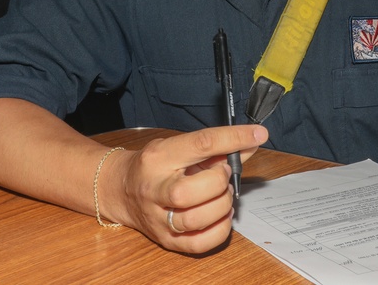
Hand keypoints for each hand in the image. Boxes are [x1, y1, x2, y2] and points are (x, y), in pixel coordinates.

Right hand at [100, 125, 267, 252]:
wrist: (119, 189)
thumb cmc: (154, 165)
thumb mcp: (177, 146)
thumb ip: (214, 147)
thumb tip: (251, 143)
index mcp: (159, 157)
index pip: (201, 144)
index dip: (234, 139)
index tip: (257, 134)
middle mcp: (155, 188)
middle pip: (190, 190)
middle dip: (219, 181)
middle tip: (223, 174)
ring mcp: (158, 218)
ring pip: (195, 219)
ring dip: (221, 205)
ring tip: (223, 194)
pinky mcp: (166, 240)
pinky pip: (199, 244)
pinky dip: (220, 229)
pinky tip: (222, 215)